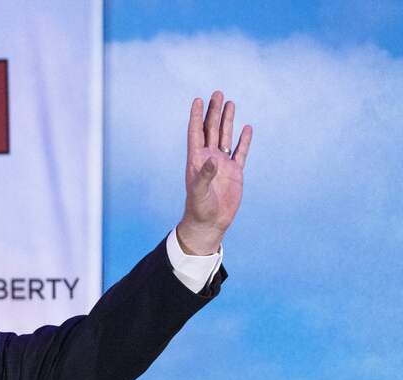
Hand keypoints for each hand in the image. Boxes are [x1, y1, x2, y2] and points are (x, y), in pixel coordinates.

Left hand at [177, 90, 251, 254]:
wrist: (210, 223)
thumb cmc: (199, 209)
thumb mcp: (199, 192)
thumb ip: (204, 175)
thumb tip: (212, 159)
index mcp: (196, 160)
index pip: (195, 133)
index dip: (196, 116)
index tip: (198, 100)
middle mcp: (209, 158)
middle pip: (211, 129)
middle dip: (213, 112)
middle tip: (217, 93)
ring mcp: (222, 164)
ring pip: (225, 136)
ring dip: (227, 120)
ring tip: (230, 103)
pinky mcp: (235, 172)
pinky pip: (240, 152)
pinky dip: (244, 140)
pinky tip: (246, 128)